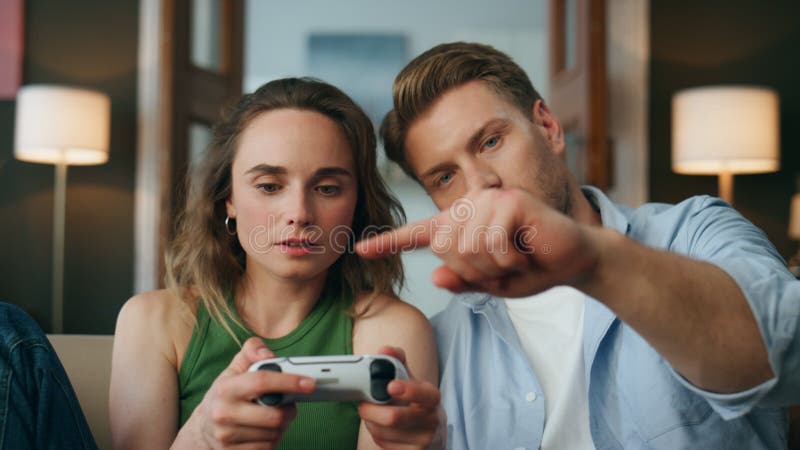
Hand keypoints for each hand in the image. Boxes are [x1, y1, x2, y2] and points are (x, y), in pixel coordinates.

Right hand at [184, 337, 315, 448]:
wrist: (203, 428)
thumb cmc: (225, 395)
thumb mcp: (234, 368)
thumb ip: (252, 351)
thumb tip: (268, 355)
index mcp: (225, 388)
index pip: (262, 381)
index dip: (289, 381)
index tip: (308, 383)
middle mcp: (224, 413)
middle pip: (274, 416)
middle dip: (290, 410)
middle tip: (290, 404)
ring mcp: (227, 436)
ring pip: (274, 434)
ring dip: (282, 426)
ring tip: (274, 417)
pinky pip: (267, 448)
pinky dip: (272, 439)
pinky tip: (265, 431)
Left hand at [356, 188, 599, 297]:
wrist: (573, 260)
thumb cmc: (532, 269)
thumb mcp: (493, 284)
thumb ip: (465, 282)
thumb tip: (437, 277)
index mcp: (461, 227)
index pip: (419, 236)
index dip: (389, 243)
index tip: (360, 248)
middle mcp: (470, 207)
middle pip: (446, 250)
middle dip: (476, 271)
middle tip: (505, 266)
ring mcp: (488, 200)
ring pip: (467, 248)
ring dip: (495, 266)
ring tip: (516, 257)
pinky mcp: (508, 200)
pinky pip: (491, 242)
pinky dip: (509, 258)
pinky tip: (525, 249)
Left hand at [359, 347, 443, 448]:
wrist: (433, 433)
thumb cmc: (417, 402)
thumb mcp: (412, 380)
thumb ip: (397, 361)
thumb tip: (385, 349)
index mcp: (431, 397)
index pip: (422, 393)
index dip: (406, 390)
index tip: (390, 386)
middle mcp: (431, 419)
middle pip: (394, 417)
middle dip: (370, 410)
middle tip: (363, 404)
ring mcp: (423, 440)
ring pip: (384, 432)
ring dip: (370, 423)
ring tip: (371, 415)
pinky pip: (384, 444)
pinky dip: (375, 435)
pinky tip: (380, 428)